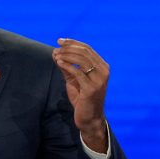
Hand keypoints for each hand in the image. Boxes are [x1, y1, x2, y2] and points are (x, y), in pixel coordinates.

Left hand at [51, 38, 108, 152]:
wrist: (89, 118)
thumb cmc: (82, 98)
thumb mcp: (74, 79)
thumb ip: (67, 67)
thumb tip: (56, 52)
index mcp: (102, 66)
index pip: (87, 49)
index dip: (73, 42)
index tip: (60, 40)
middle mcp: (104, 71)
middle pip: (85, 52)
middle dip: (68, 48)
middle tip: (56, 48)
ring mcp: (99, 80)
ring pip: (82, 60)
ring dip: (67, 55)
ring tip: (56, 55)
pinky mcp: (92, 89)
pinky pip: (78, 73)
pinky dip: (67, 66)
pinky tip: (59, 63)